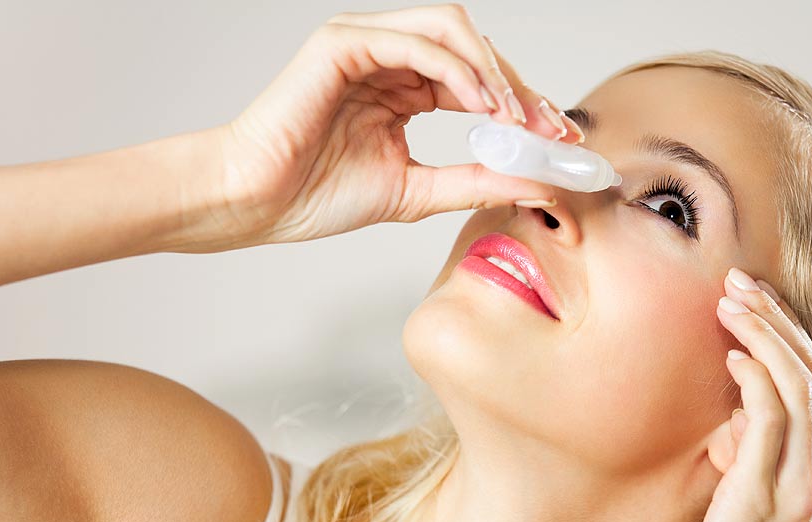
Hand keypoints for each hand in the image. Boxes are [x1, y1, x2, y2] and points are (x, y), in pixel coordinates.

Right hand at [185, 3, 573, 251]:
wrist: (255, 202)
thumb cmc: (315, 194)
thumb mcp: (417, 190)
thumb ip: (474, 180)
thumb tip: (536, 182)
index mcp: (403, 88)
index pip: (477, 82)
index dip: (521, 105)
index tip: (556, 138)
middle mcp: (389, 58)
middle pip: (475, 49)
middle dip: (519, 87)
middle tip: (551, 127)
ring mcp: (366, 43)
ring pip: (451, 29)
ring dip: (492, 71)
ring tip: (515, 118)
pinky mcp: (344, 41)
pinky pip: (417, 40)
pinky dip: (458, 69)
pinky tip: (481, 107)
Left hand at [673, 268, 811, 521]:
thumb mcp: (754, 493)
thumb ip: (759, 449)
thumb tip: (741, 400)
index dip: (789, 334)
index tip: (753, 299)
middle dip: (778, 319)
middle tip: (739, 281)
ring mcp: (808, 484)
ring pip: (801, 385)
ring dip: (764, 334)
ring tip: (729, 301)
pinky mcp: (772, 494)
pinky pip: (775, 418)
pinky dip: (756, 377)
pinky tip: (731, 357)